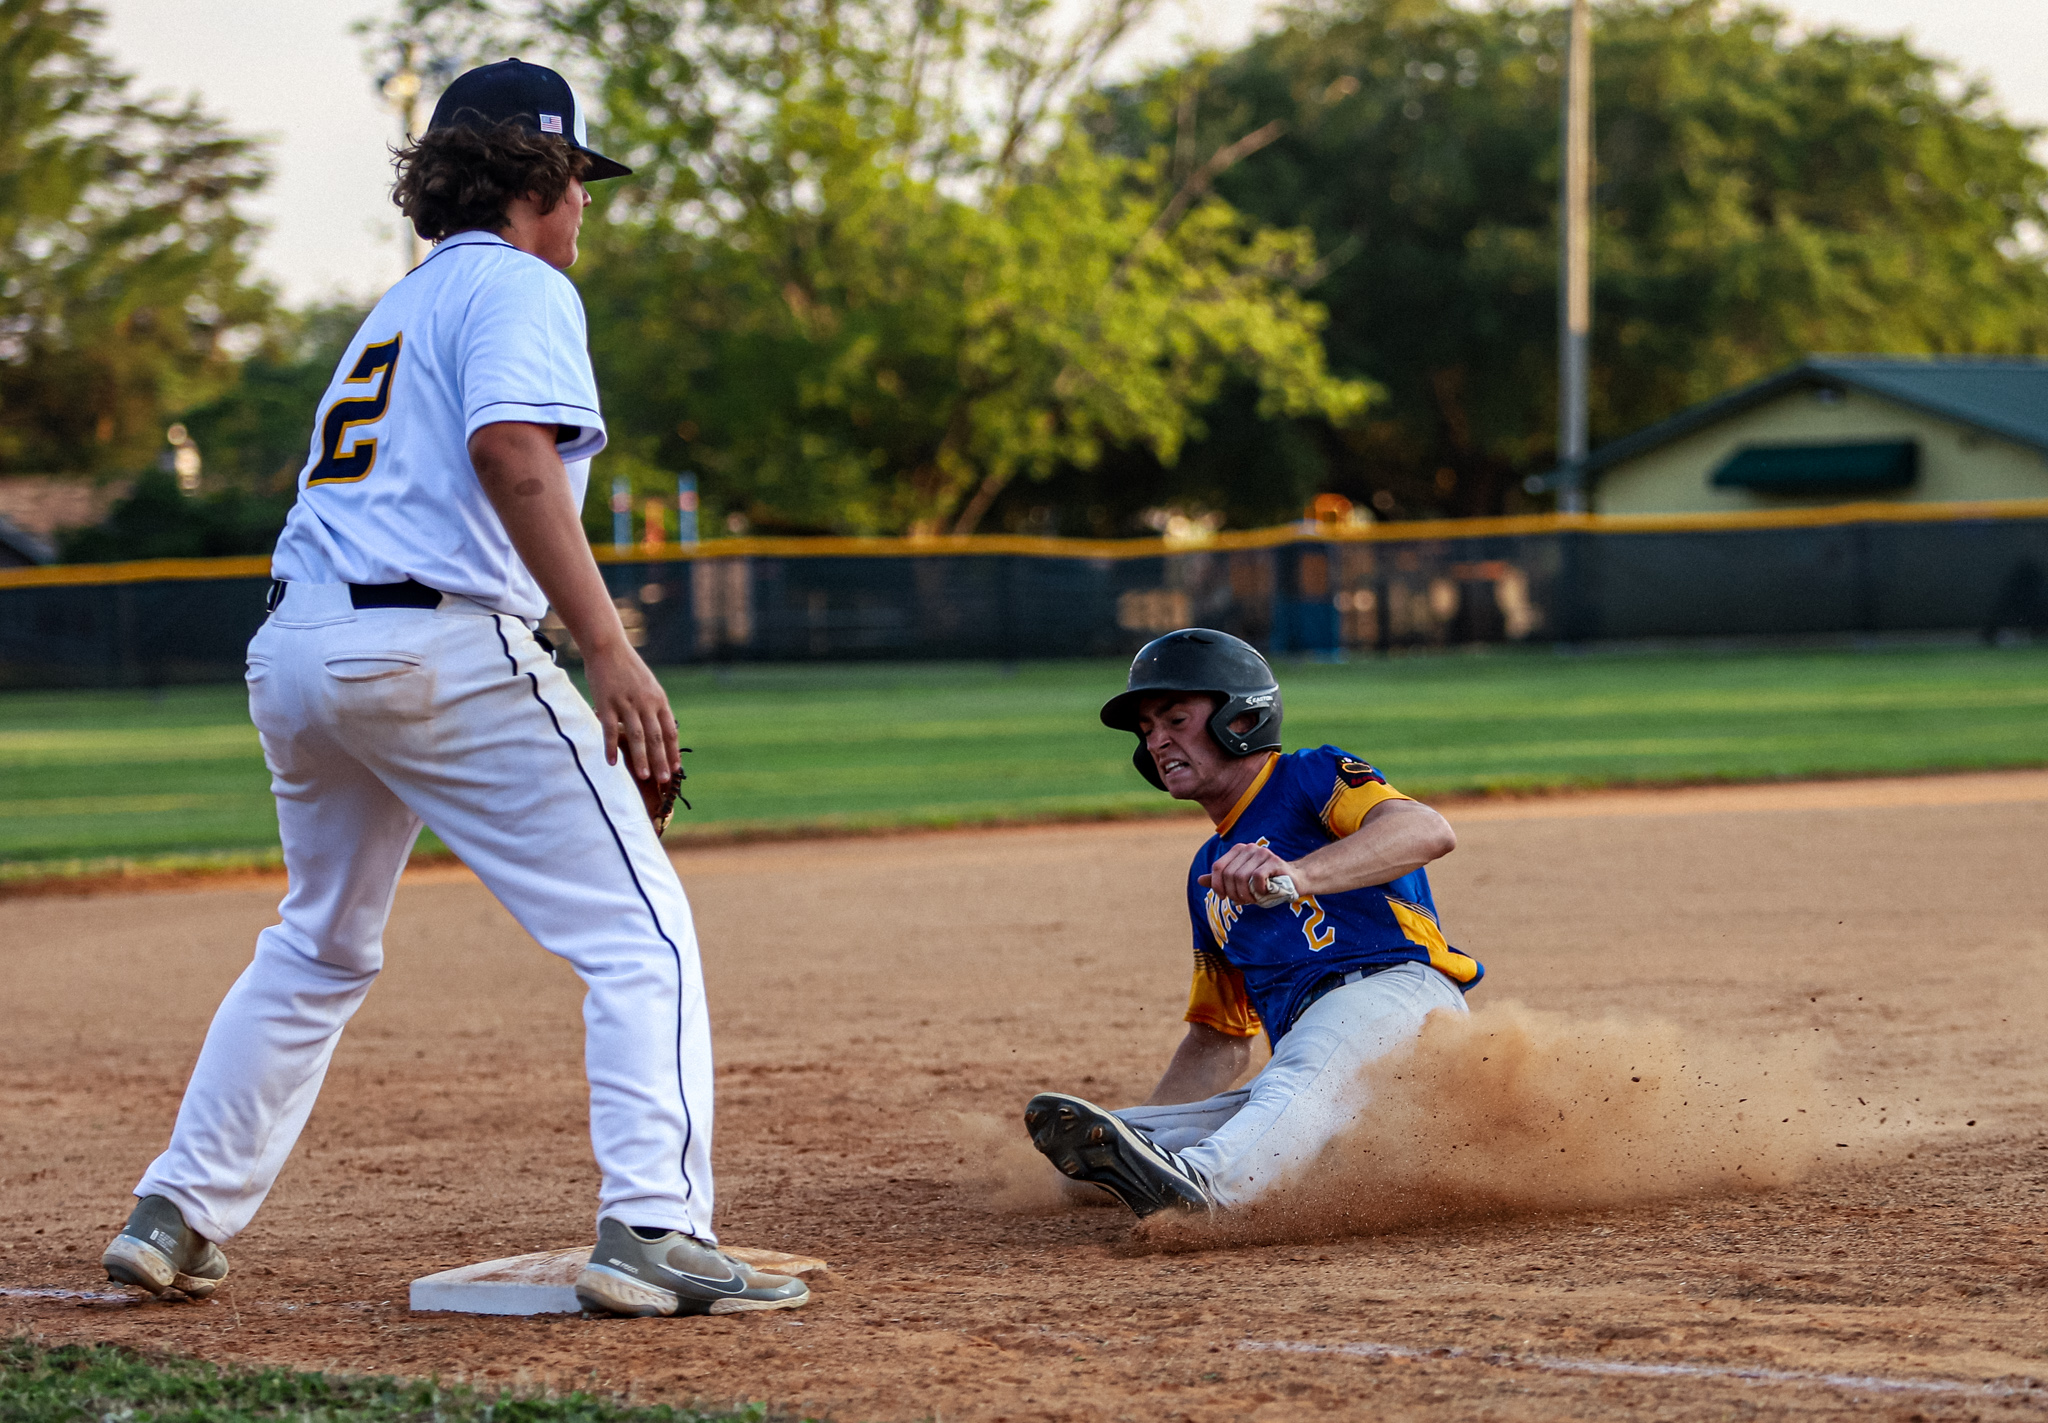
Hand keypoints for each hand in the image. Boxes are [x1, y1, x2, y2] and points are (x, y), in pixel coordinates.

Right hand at [580, 640, 678, 784]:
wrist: (608, 647)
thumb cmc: (628, 668)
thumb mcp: (649, 686)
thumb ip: (654, 707)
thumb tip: (660, 729)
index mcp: (659, 700)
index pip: (670, 731)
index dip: (673, 751)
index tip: (675, 769)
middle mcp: (646, 703)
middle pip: (656, 737)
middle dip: (661, 760)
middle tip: (664, 780)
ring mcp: (626, 703)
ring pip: (637, 736)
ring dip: (641, 758)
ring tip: (645, 776)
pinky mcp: (607, 703)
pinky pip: (610, 730)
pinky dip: (611, 747)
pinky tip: (612, 762)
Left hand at [1199, 841, 1300, 905]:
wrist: (1293, 881)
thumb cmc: (1265, 883)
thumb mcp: (1240, 883)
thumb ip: (1221, 880)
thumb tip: (1199, 880)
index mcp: (1238, 850)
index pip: (1218, 867)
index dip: (1217, 885)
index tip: (1224, 897)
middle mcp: (1248, 848)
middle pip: (1229, 874)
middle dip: (1233, 893)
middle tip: (1243, 901)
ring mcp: (1262, 853)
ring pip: (1241, 877)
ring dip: (1246, 894)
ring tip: (1253, 899)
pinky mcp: (1274, 861)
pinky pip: (1257, 878)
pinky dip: (1258, 890)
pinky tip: (1264, 893)